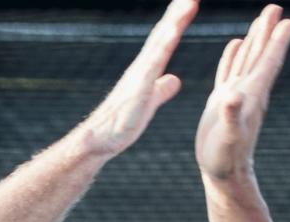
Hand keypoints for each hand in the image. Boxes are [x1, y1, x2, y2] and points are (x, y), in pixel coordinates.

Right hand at [75, 0, 197, 157]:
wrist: (98, 139)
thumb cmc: (121, 124)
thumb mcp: (149, 103)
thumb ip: (162, 90)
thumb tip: (175, 80)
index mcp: (147, 69)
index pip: (165, 40)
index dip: (178, 20)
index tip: (190, 2)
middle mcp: (142, 65)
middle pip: (164, 32)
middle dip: (178, 11)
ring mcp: (139, 74)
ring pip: (161, 41)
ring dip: (176, 20)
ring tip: (191, 1)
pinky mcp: (138, 86)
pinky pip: (154, 62)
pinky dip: (165, 44)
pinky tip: (175, 31)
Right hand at [195, 5, 289, 182]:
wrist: (221, 173)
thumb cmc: (225, 158)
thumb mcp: (228, 137)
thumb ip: (232, 116)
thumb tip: (233, 96)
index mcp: (252, 95)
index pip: (268, 62)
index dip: (278, 41)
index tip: (289, 20)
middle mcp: (247, 91)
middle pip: (260, 55)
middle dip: (268, 31)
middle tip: (275, 7)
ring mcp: (235, 95)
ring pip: (246, 59)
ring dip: (254, 39)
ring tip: (261, 19)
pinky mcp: (221, 101)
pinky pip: (229, 71)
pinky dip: (232, 56)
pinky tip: (235, 44)